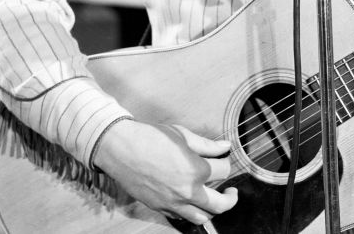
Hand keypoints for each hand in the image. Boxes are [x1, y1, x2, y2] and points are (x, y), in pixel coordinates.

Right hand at [93, 118, 237, 225]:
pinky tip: (192, 202)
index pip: (224, 172)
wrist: (121, 149)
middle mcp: (188, 191)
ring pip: (201, 217)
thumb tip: (225, 147)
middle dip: (230, 198)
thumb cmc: (151, 138)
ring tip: (214, 199)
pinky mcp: (159, 208)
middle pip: (220, 204)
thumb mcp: (183, 135)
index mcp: (196, 170)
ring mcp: (173, 203)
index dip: (226, 162)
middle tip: (232, 191)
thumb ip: (207, 145)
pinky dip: (190, 212)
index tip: (224, 157)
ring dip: (211, 210)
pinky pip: (181, 218)